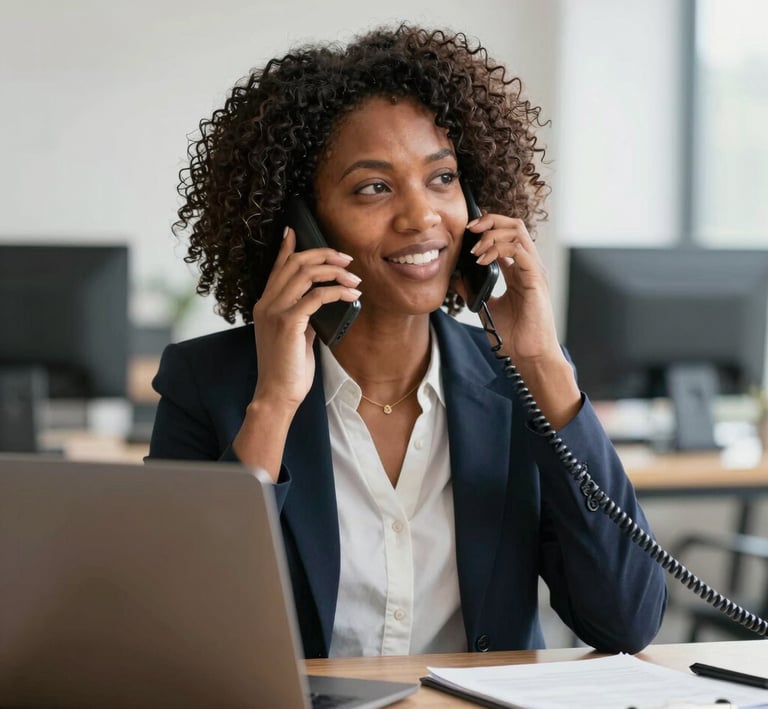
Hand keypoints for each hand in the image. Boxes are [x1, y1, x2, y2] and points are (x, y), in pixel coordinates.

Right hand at [250, 227, 361, 411]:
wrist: (277, 395)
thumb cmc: (288, 370)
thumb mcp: (295, 336)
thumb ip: (303, 315)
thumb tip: (321, 301)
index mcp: (265, 305)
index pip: (277, 267)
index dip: (287, 247)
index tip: (295, 230)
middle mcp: (266, 303)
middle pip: (294, 263)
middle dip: (323, 255)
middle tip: (346, 258)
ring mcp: (275, 311)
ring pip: (305, 274)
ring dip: (335, 271)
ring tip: (354, 277)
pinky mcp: (288, 323)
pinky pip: (316, 296)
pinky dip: (337, 291)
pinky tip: (352, 294)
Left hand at [464, 213, 559, 363]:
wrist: (529, 354)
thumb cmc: (515, 334)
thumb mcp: (486, 307)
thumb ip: (474, 290)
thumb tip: (457, 277)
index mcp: (518, 270)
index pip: (506, 234)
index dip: (488, 226)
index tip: (467, 231)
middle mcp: (527, 265)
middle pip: (513, 225)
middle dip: (490, 221)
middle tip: (469, 229)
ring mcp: (533, 270)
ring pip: (517, 231)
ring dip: (491, 234)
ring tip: (474, 250)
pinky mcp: (535, 279)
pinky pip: (519, 251)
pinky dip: (498, 249)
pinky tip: (482, 261)